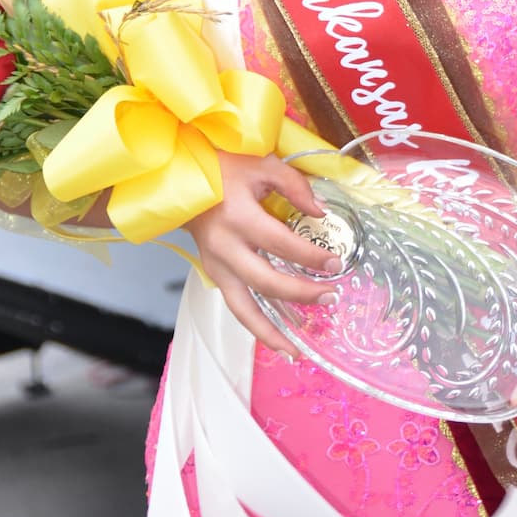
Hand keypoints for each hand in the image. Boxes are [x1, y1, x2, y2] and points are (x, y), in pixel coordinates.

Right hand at [185, 152, 341, 355]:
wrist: (180, 179)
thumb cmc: (222, 167)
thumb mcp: (262, 164)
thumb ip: (295, 186)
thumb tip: (320, 212)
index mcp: (239, 218)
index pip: (282, 244)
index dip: (311, 257)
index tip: (335, 263)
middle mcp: (225, 248)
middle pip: (266, 283)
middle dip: (301, 294)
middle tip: (330, 297)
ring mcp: (216, 266)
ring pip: (242, 309)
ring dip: (270, 332)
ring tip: (296, 351)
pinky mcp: (213, 274)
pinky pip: (236, 306)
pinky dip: (255, 326)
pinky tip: (276, 340)